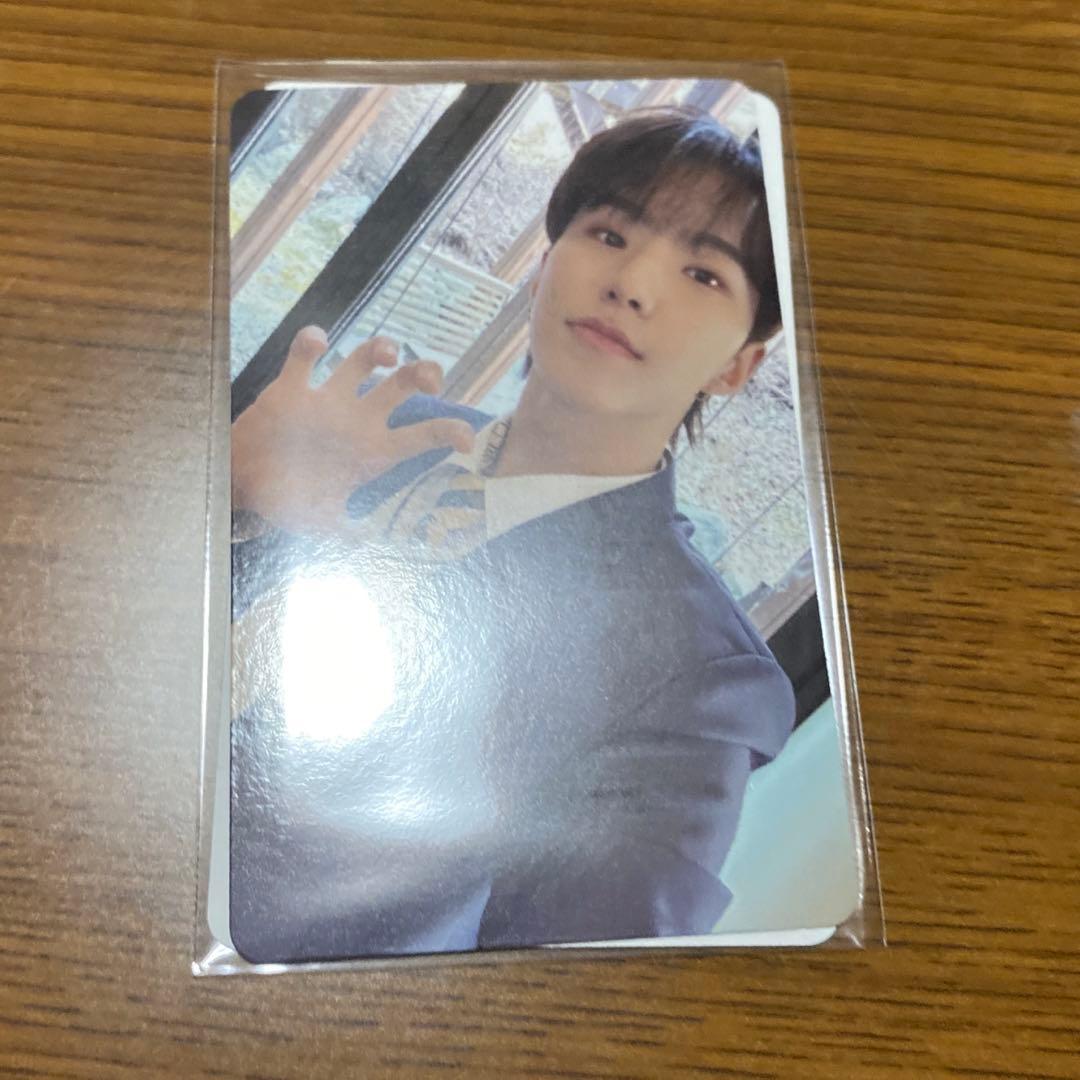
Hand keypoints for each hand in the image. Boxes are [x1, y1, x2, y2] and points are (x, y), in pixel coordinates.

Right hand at [231, 326, 475, 533]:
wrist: (244, 486)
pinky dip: (310, 342)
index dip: (449, 432)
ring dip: (378, 350)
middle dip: (422, 374)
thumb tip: (367, 545)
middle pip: (401, 386)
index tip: (467, 439)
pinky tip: (317, 342)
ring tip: (386, 354)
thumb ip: (345, 532)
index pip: (421, 436)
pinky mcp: (291, 389)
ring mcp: (326, 401)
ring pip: (362, 360)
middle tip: (431, 380)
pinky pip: (304, 357)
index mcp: (373, 450)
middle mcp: (356, 419)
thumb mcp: (322, 523)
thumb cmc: (289, 501)